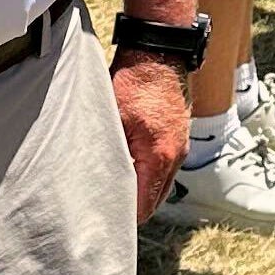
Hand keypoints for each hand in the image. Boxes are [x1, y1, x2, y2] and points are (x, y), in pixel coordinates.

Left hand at [111, 53, 192, 225]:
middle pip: (155, 201)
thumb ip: (107, 154)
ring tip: (114, 190)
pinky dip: (149, 173)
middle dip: (133, 208)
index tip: (103, 223)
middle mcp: (175, 156)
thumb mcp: (112, 119)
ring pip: (161, 184)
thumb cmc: (133, 81)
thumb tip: (94, 181)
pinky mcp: (179, 136)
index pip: (143, 206)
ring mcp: (180, 146)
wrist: (159, 52)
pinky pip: (165, 167)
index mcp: (159, 156)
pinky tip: (129, 166)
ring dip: (141, 190)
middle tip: (105, 212)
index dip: (123, 218)